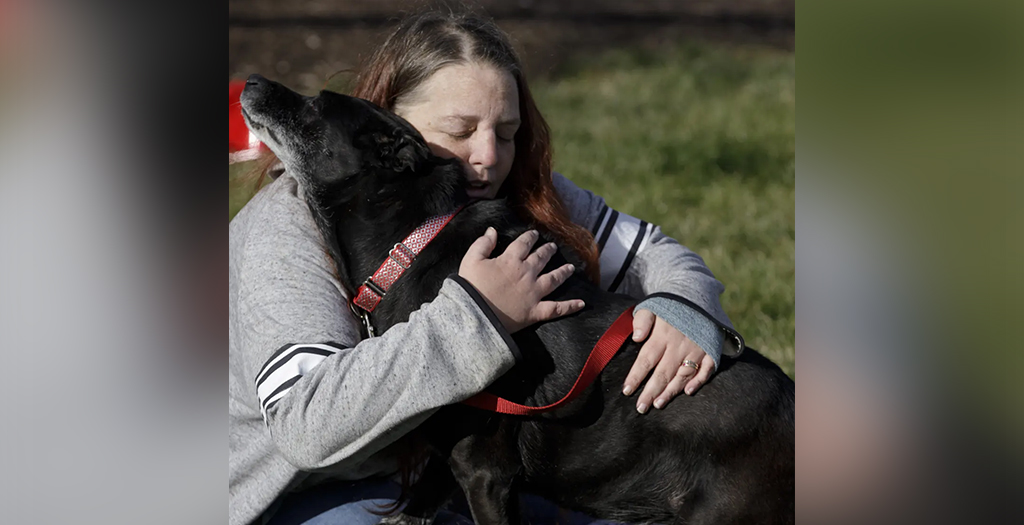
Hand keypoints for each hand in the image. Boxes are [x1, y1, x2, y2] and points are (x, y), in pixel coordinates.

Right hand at [459, 228, 583, 332]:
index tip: (534, 234)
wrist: (473, 315)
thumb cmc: (470, 287)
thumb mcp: (471, 260)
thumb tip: (492, 230)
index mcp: (510, 260)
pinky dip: (570, 306)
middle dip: (548, 250)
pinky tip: (582, 303)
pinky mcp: (535, 311)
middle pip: (541, 258)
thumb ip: (483, 243)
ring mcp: (533, 293)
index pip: (524, 244)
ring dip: (563, 272)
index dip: (530, 237)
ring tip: (570, 268)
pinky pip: (557, 308)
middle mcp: (526, 274)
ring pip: (553, 279)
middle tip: (553, 247)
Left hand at [622, 309, 714, 412]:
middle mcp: (679, 344)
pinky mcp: (711, 349)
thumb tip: (636, 337)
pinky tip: (688, 392)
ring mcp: (696, 348)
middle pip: (663, 373)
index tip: (626, 391)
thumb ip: (642, 320)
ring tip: (658, 404)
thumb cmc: (670, 305)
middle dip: (650, 392)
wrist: (698, 294)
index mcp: (662, 335)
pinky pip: (707, 369)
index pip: (646, 359)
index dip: (636, 376)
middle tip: (641, 408)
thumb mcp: (652, 306)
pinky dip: (699, 381)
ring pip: (683, 374)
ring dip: (671, 391)